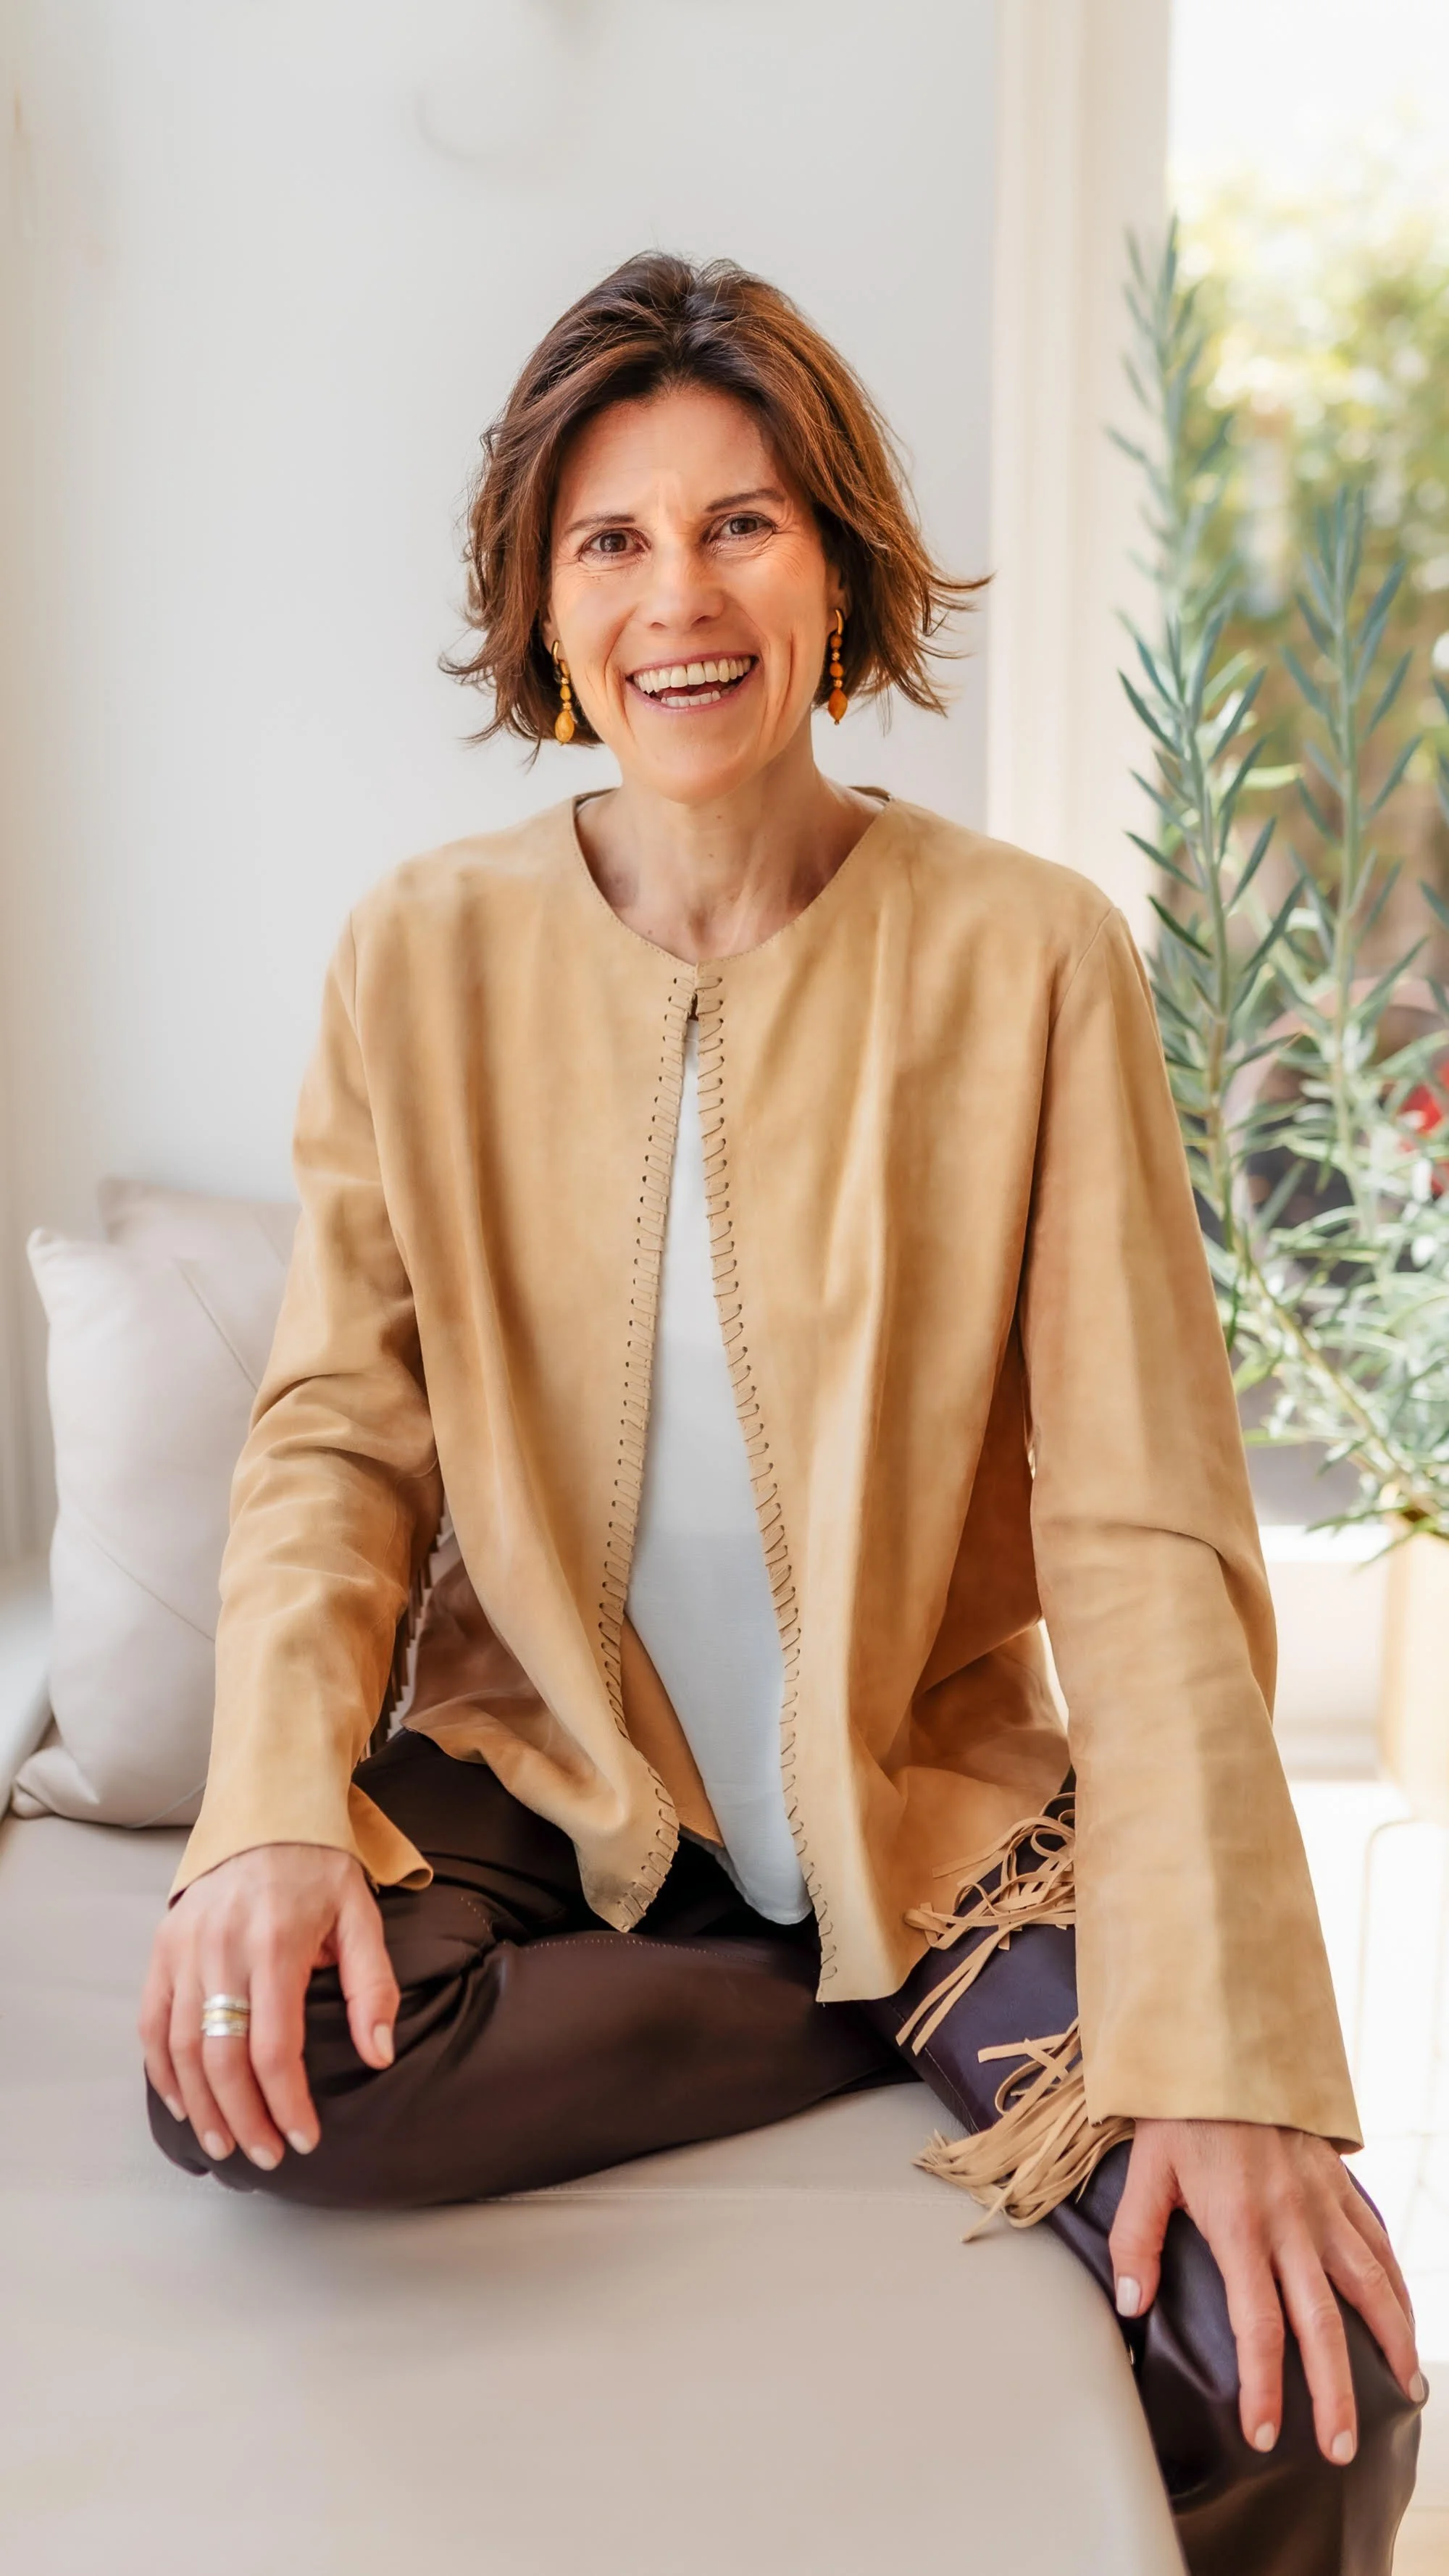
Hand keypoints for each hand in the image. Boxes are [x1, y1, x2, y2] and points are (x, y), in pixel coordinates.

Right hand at [138, 1843, 397, 2169]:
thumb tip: (379, 2054)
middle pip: (222, 2057)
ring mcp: (184, 1948)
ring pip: (182, 2047)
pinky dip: (163, 2071)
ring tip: (225, 2145)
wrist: (266, 1812)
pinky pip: (151, 2022)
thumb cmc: (320, 1867)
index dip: (287, 2102)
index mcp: (275, 1942)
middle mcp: (221, 1948)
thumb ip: (371, 1986)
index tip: (304, 2139)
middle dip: (244, 2117)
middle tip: (266, 2157)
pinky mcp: (163, 1948)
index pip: (274, 2046)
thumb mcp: (361, 1915)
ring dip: (201, 2106)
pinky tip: (185, 2104)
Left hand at [1111, 2118, 1424, 2462]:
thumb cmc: (1180, 2110)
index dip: (1263, 2386)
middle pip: (1322, 2323)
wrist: (1226, 2040)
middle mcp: (1291, 2222)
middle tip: (1340, 2447)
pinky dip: (1397, 2284)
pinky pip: (1377, 2241)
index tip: (1265, 2435)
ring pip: (1369, 2285)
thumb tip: (1133, 2306)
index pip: (1258, 2325)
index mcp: (1239, 2226)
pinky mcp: (1340, 2184)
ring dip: (1388, 2342)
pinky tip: (1404, 2316)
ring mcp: (1323, 2203)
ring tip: (1404, 2392)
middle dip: (1335, 2394)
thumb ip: (1135, 2241)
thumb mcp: (1146, 2170)